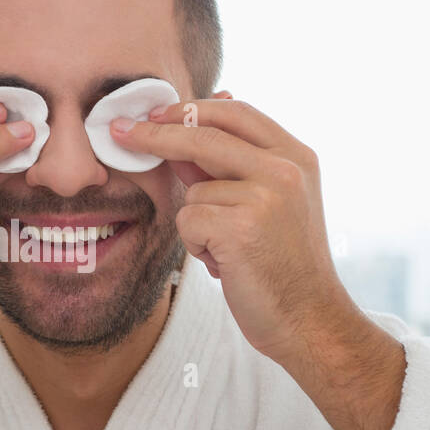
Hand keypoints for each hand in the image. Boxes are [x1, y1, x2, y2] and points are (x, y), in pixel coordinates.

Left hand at [111, 98, 352, 361]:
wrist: (309, 320)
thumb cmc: (283, 266)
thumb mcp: (270, 203)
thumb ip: (233, 166)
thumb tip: (186, 126)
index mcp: (297, 156)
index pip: (236, 113)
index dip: (191, 108)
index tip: (157, 111)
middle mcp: (286, 169)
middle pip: (204, 135)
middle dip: (155, 133)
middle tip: (121, 132)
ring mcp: (266, 195)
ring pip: (193, 189)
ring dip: (198, 223)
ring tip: (229, 251)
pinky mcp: (241, 226)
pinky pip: (188, 220)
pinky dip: (197, 246)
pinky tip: (226, 265)